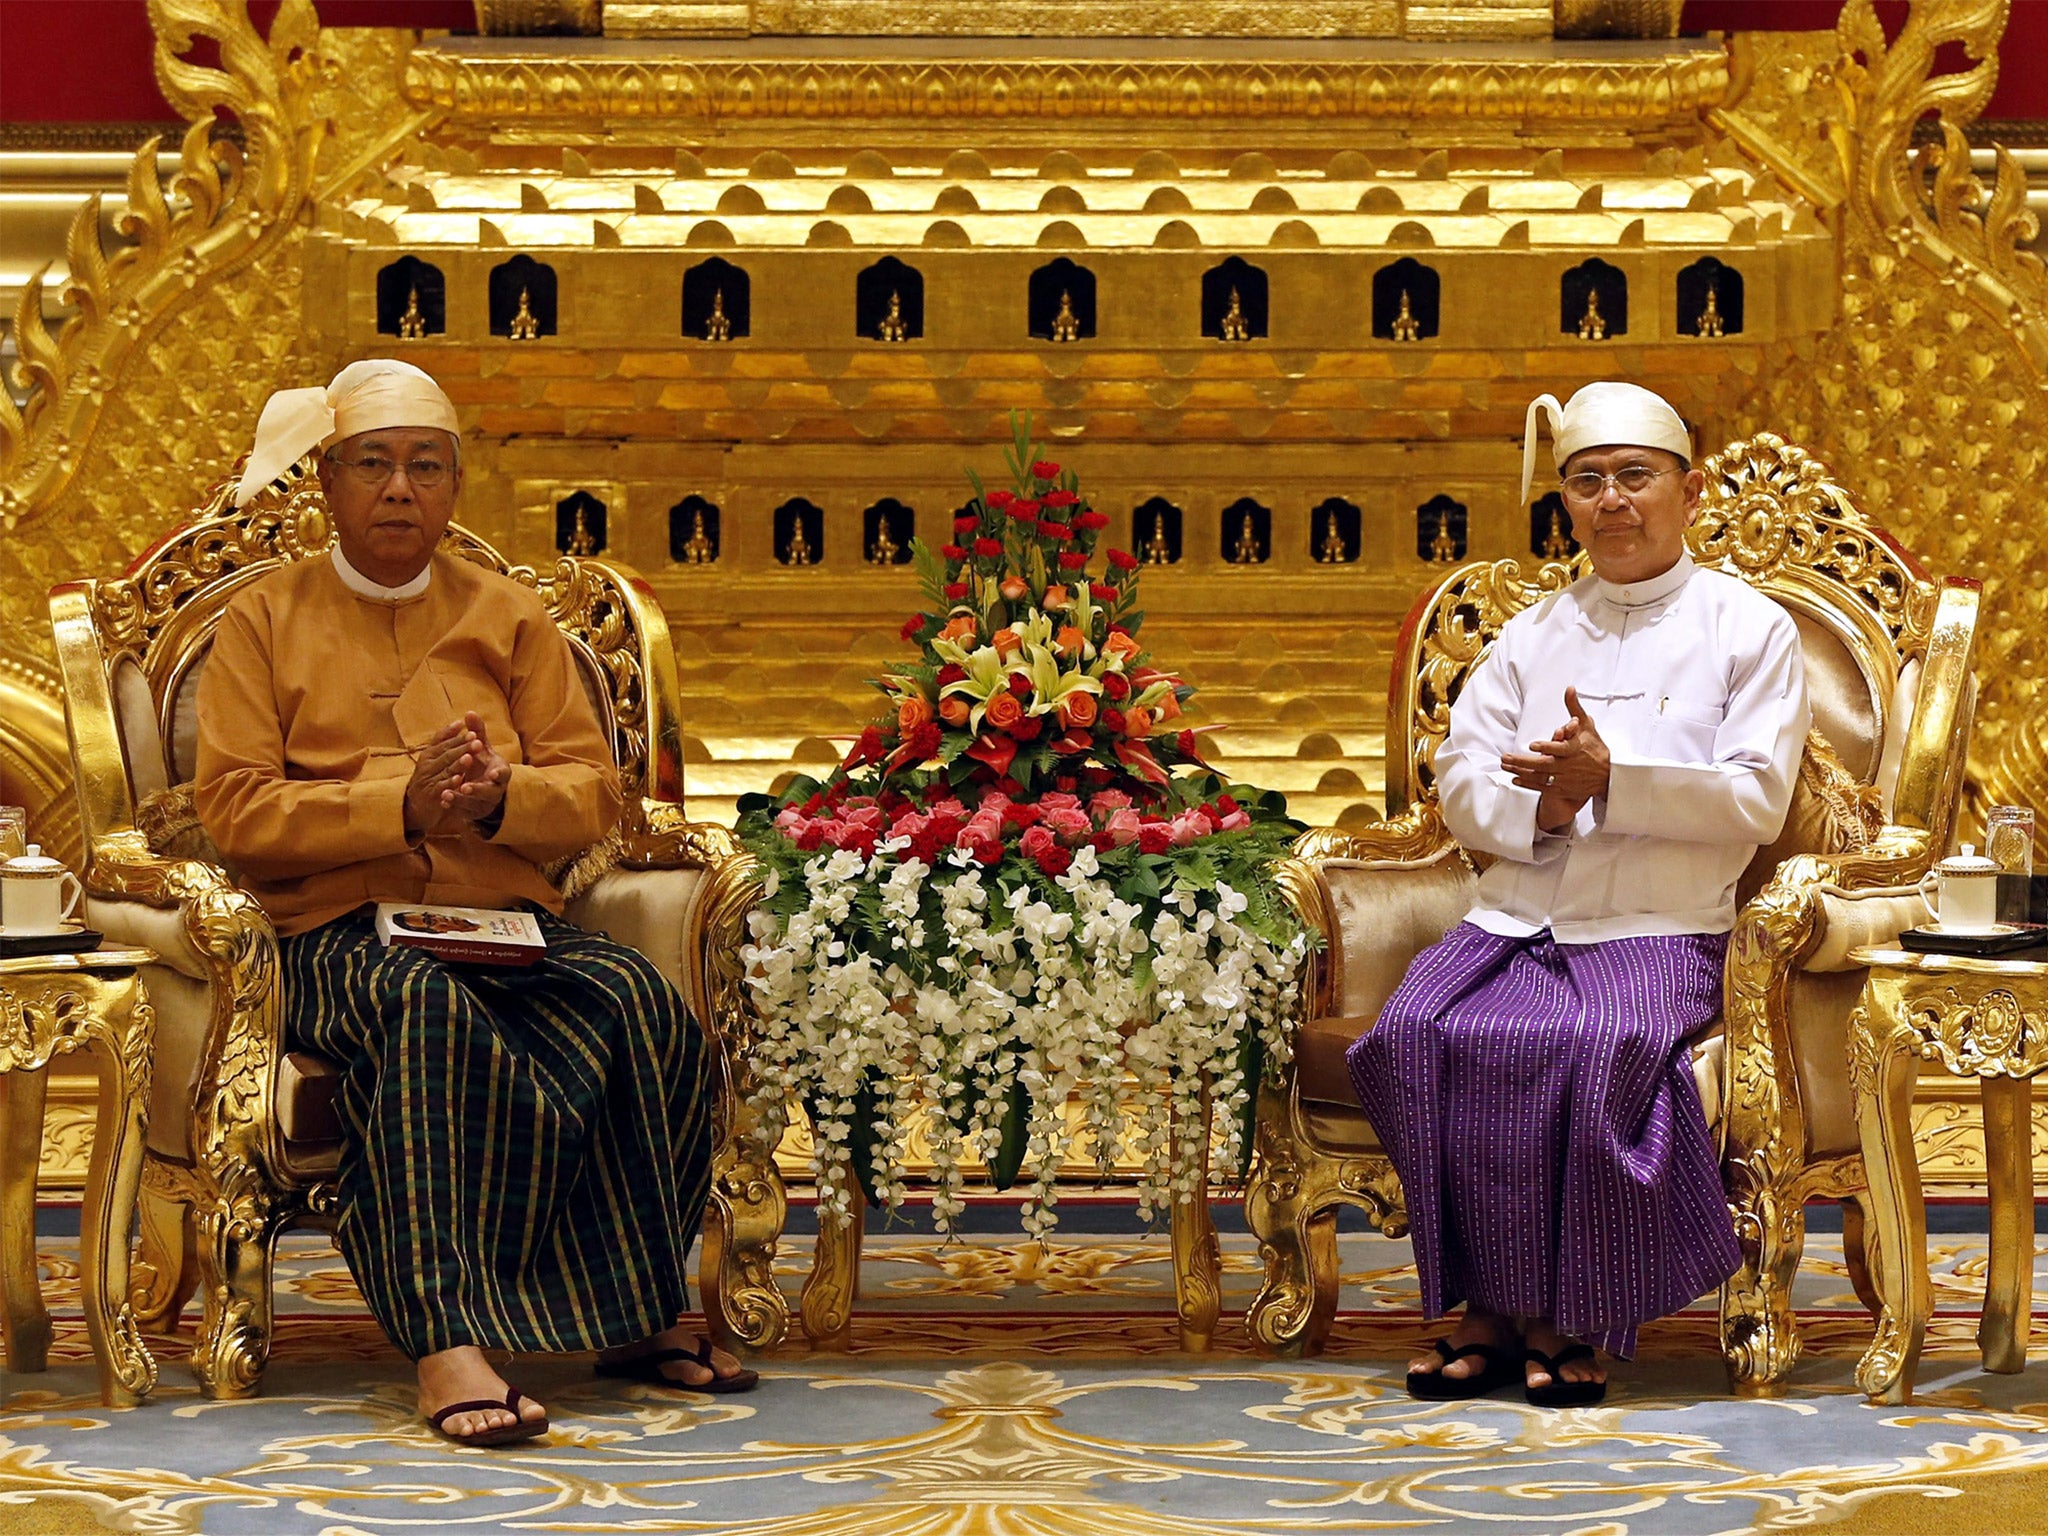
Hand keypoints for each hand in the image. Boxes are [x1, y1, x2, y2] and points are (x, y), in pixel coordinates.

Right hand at [404, 721, 480, 837]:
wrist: (417, 803)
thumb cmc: (429, 774)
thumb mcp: (434, 756)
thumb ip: (445, 739)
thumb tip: (460, 722)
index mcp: (428, 754)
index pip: (444, 743)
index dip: (459, 738)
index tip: (472, 732)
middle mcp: (426, 765)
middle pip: (447, 755)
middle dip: (463, 748)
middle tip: (477, 742)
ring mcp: (429, 780)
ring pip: (445, 770)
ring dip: (458, 764)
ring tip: (469, 757)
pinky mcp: (432, 795)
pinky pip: (442, 788)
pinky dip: (450, 784)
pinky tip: (460, 780)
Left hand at [442, 711, 509, 825]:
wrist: (486, 786)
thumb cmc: (484, 763)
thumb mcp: (483, 748)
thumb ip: (477, 732)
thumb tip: (469, 712)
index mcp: (500, 772)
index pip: (504, 774)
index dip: (499, 775)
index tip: (491, 774)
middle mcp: (495, 788)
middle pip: (489, 792)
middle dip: (477, 789)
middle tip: (465, 787)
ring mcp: (484, 802)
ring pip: (474, 804)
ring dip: (461, 799)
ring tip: (447, 794)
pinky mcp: (473, 810)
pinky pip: (464, 811)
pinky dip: (454, 806)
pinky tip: (443, 801)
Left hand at [1501, 687, 1610, 828]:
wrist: (1607, 775)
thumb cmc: (1594, 748)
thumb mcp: (1587, 725)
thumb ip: (1574, 708)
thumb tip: (1569, 689)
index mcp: (1575, 749)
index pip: (1561, 748)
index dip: (1547, 746)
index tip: (1532, 744)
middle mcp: (1569, 765)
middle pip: (1544, 764)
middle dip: (1522, 761)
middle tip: (1505, 757)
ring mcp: (1565, 778)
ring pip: (1540, 777)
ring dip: (1520, 772)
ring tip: (1505, 766)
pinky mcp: (1562, 789)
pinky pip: (1543, 788)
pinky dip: (1528, 785)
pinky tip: (1516, 779)